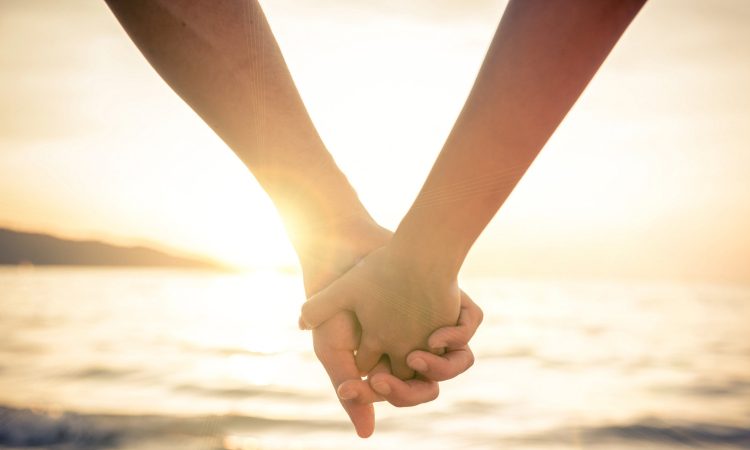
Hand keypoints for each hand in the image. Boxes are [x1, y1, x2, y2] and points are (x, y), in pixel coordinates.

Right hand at [300, 245, 461, 379]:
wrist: (347, 252)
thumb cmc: (337, 304)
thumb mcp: (334, 349)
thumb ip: (351, 391)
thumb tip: (367, 435)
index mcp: (389, 361)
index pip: (399, 392)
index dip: (387, 394)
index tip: (372, 383)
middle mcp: (415, 346)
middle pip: (428, 385)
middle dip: (411, 390)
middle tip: (394, 376)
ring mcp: (433, 325)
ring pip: (454, 363)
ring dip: (440, 367)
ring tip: (419, 355)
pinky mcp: (450, 303)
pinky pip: (468, 330)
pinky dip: (459, 334)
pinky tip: (438, 332)